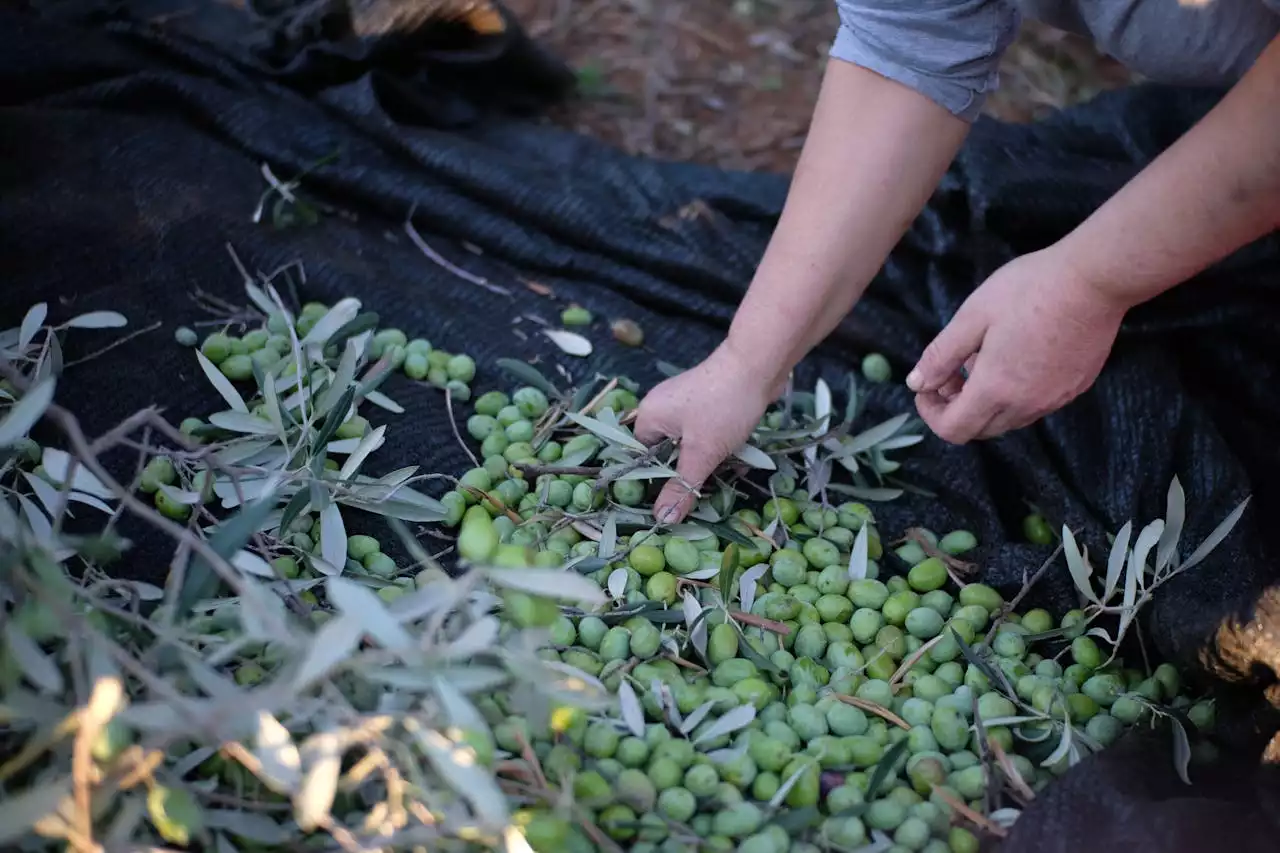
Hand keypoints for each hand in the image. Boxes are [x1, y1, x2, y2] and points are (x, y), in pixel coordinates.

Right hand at [634, 341, 782, 522]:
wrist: (759, 364)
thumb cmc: (724, 407)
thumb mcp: (702, 453)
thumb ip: (681, 487)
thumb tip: (661, 520)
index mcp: (649, 417)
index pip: (640, 459)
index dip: (655, 482)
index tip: (674, 501)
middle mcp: (661, 407)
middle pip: (666, 453)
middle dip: (688, 471)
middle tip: (705, 487)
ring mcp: (685, 402)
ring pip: (690, 445)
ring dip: (708, 460)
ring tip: (727, 468)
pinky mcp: (707, 401)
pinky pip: (705, 433)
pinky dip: (718, 446)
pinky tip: (737, 455)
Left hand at [905, 247, 1128, 442]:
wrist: (1095, 279)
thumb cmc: (1029, 290)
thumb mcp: (972, 317)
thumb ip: (940, 356)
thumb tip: (916, 384)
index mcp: (996, 390)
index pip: (953, 430)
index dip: (931, 414)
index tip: (926, 387)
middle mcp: (1027, 404)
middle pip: (979, 430)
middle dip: (955, 408)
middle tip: (951, 371)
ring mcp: (1055, 399)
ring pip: (1008, 420)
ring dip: (985, 402)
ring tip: (981, 359)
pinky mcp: (1075, 387)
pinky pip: (1035, 406)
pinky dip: (1014, 395)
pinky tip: (1014, 358)